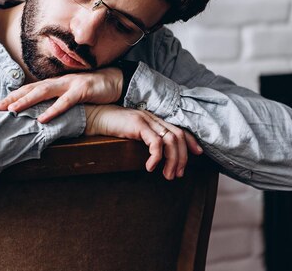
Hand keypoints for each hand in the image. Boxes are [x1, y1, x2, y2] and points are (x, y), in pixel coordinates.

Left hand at [0, 67, 122, 122]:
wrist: (116, 80)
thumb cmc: (92, 90)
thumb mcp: (71, 95)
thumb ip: (57, 101)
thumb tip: (40, 113)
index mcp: (55, 84)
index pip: (30, 89)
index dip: (13, 96)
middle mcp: (59, 82)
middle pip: (31, 89)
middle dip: (13, 98)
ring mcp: (70, 84)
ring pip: (44, 92)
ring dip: (27, 101)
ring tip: (13, 110)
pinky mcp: (82, 90)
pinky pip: (66, 102)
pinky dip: (53, 110)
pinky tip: (43, 118)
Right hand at [85, 104, 202, 179]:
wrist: (94, 117)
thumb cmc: (110, 127)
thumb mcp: (131, 133)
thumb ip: (144, 138)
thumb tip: (156, 155)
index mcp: (153, 119)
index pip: (178, 129)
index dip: (190, 141)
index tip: (198, 154)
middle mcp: (153, 117)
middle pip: (178, 136)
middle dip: (182, 158)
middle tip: (177, 175)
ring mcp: (146, 119)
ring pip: (171, 140)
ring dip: (172, 161)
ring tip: (167, 175)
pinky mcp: (138, 124)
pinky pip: (155, 143)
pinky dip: (156, 157)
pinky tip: (150, 167)